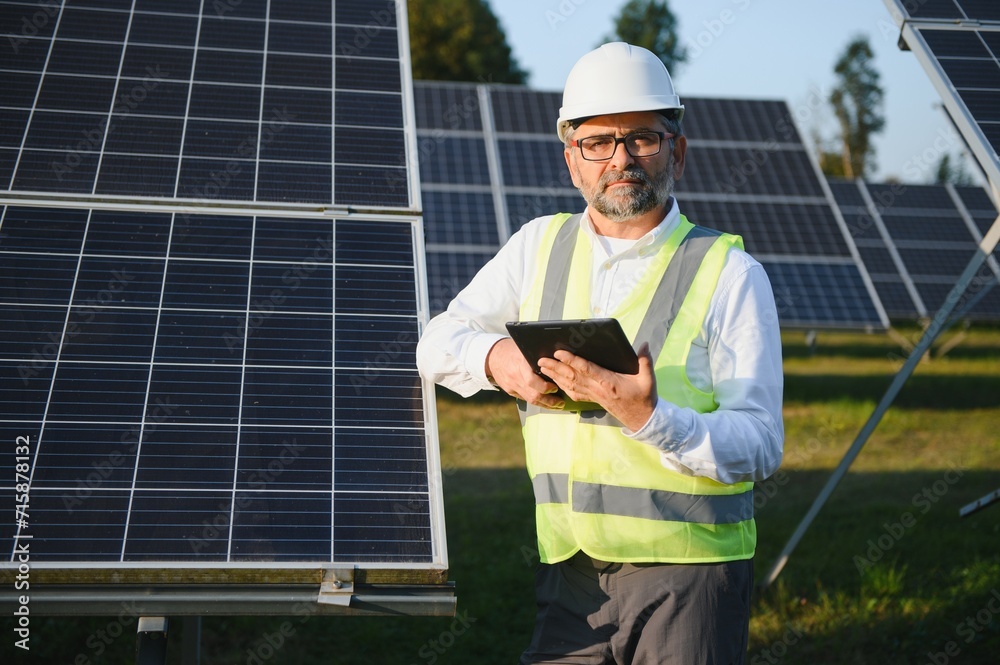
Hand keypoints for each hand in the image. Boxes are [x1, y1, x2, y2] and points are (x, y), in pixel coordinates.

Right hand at [485, 338, 564, 408]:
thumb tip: (557, 361)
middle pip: (533, 394)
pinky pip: (525, 398)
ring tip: (556, 405)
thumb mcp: (524, 349)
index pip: (532, 381)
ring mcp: (512, 386)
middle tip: (561, 403)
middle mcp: (515, 377)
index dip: (545, 387)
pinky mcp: (510, 391)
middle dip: (550, 401)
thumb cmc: (512, 350)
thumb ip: (538, 357)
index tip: (556, 387)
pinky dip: (536, 401)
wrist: (492, 356)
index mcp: (520, 364)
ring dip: (545, 404)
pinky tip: (544, 402)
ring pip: (530, 400)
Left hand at [537, 343, 656, 429]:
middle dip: (555, 367)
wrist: (642, 419)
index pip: (586, 369)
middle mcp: (598, 389)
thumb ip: (645, 360)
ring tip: (542, 367)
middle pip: (572, 376)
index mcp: (609, 382)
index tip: (559, 352)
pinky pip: (574, 393)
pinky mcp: (593, 400)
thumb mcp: (648, 378)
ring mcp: (594, 396)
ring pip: (570, 385)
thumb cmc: (644, 397)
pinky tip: (554, 381)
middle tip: (541, 359)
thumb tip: (645, 343)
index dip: (571, 360)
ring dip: (555, 376)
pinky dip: (562, 386)